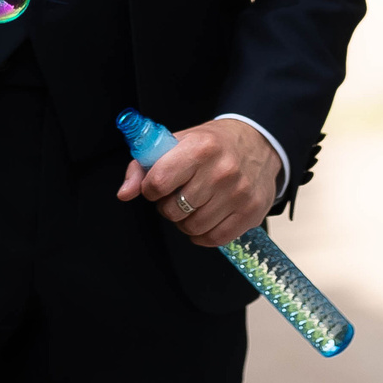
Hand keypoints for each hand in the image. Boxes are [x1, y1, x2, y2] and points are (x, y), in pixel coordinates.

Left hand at [116, 118, 278, 247]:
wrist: (259, 142)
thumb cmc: (212, 144)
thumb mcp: (177, 142)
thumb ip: (143, 166)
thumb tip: (124, 194)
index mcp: (200, 147)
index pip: (158, 182)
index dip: (151, 188)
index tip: (158, 185)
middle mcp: (222, 170)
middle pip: (173, 210)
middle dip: (169, 206)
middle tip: (179, 194)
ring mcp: (239, 193)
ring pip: (192, 228)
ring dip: (186, 222)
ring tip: (194, 205)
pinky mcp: (251, 213)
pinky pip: (214, 239)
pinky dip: (204, 234)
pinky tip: (208, 217)